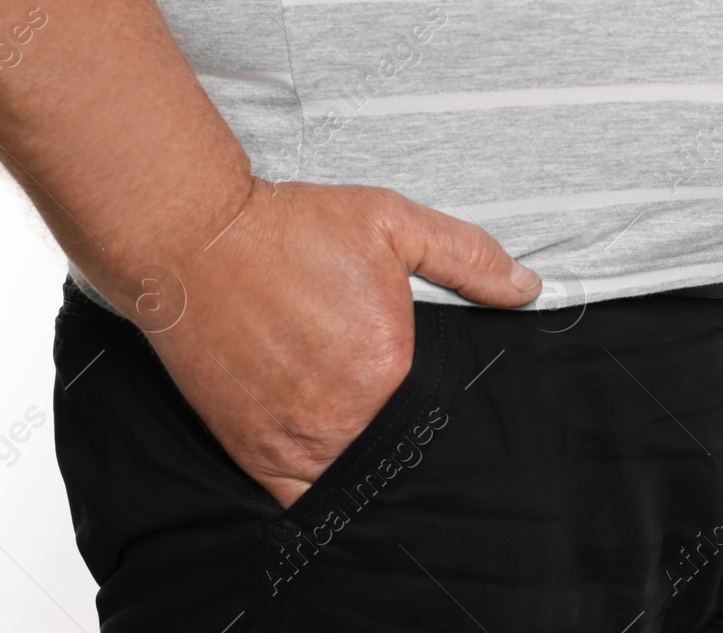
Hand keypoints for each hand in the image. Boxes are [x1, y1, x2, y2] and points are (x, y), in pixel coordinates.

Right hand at [106, 178, 539, 508]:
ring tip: (381, 448)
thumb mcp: (394, 222)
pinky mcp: (252, 451)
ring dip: (371, 471)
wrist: (194, 238)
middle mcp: (344, 413)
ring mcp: (295, 439)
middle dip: (413, 444)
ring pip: (354, 481)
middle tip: (417, 428)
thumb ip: (467, 257)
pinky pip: (300, 500)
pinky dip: (323, 493)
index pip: (440, 416)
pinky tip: (338, 470)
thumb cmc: (292, 227)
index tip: (450, 410)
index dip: (449, 416)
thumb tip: (528, 288)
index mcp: (388, 364)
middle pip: (399, 452)